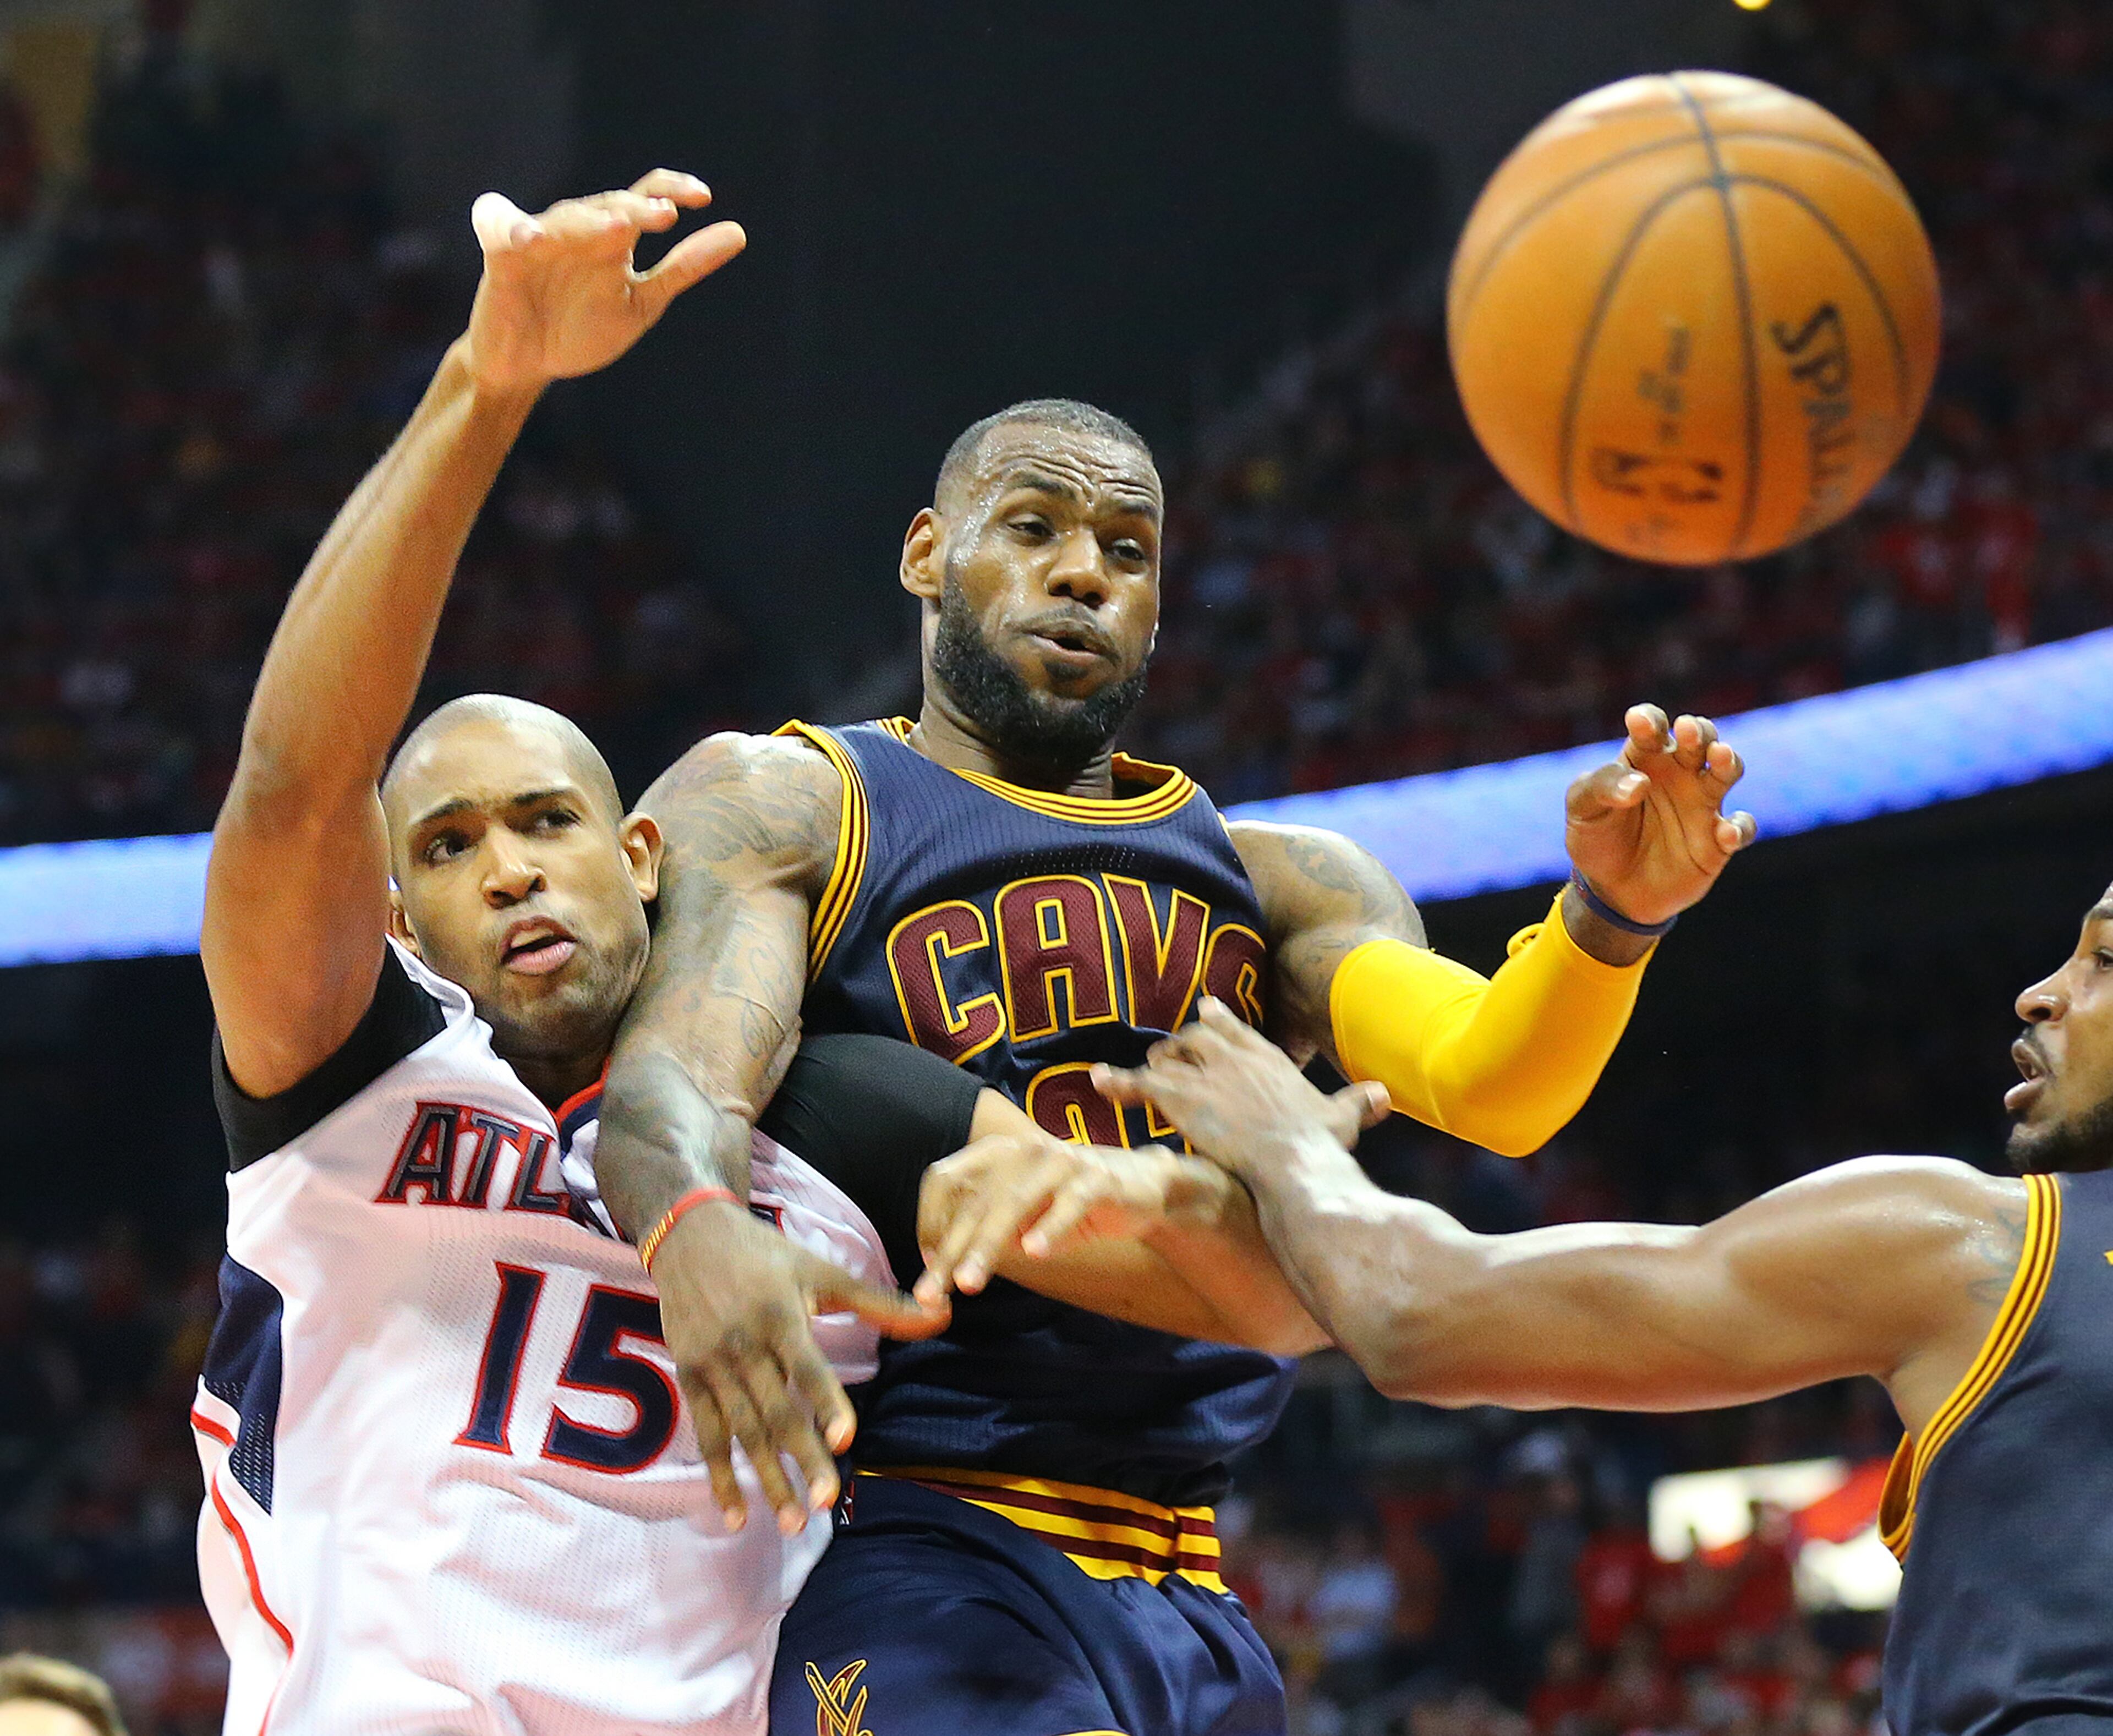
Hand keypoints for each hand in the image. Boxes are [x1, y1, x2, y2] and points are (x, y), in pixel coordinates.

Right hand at [463, 169, 746, 396]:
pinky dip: (512, 229)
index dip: (672, 189)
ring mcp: (540, 239)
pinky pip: (503, 231)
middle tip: (665, 217)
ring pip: (566, 220)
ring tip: (618, 229)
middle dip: (636, 211)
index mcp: (613, 236)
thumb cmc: (581, 328)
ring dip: (590, 223)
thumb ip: (684, 268)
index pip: (645, 197)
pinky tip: (528, 239)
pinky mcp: (503, 257)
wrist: (527, 364)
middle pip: (609, 206)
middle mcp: (578, 229)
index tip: (704, 198)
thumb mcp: (642, 301)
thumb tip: (738, 232)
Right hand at [650, 1201, 946, 1535]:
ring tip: (792, 1523)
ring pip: (743, 1432)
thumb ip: (881, 1303)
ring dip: (767, 1481)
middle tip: (827, 1504)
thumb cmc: (767, 1254)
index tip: (844, 1441)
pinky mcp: (689, 1377)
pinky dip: (719, 1477)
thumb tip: (943, 1314)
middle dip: (802, 1460)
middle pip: (777, 1411)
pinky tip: (734, 1516)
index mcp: (780, 1315)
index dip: (826, 1403)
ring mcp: (713, 1364)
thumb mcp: (822, 1271)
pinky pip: (707, 1434)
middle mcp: (744, 1344)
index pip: (807, 1366)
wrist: (688, 1236)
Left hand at [913, 1132, 1207, 1304]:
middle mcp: (1023, 1150)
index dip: (929, 1221)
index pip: (946, 1180)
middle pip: (974, 1200)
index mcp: (997, 1153)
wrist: (1140, 1187)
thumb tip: (939, 1263)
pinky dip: (1050, 1228)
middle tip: (931, 1292)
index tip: (927, 1262)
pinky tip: (1034, 1253)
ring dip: (987, 1246)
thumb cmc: (1070, 1203)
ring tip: (968, 1283)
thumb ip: (986, 1230)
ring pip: (1014, 1203)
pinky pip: (1068, 1205)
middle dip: (950, 1250)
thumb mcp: (1023, 1215)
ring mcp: (1061, 1161)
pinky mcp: (1096, 1178)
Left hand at [1092, 1000, 1390, 1182]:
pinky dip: (1116, 1081)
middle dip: (1183, 1045)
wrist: (1294, 1161)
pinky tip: (1097, 1080)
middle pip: (1197, 1037)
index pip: (1235, 1030)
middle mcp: (1233, 1056)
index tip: (1206, 1012)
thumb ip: (1359, 1102)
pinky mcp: (1178, 1097)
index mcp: (1267, 1057)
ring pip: (1168, 1058)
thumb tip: (1386, 1095)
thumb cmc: (1319, 1144)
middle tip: (1171, 1052)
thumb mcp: (1344, 1117)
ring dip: (1157, 1066)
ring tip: (1144, 1075)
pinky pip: (1138, 1083)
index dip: (1218, 1021)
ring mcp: (1203, 1073)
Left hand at [1564, 705, 1756, 930]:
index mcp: (1644, 757)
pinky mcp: (1718, 840)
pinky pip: (1740, 827)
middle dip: (1697, 730)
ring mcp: (1702, 804)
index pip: (1651, 728)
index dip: (1649, 721)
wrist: (1611, 890)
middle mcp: (1679, 774)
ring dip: (1728, 761)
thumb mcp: (1583, 809)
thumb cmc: (1597, 838)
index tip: (1639, 723)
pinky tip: (1725, 833)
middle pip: (1699, 739)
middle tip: (1687, 730)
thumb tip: (1639, 783)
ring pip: (1727, 771)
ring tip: (1721, 755)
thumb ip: (1602, 787)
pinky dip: (1739, 827)